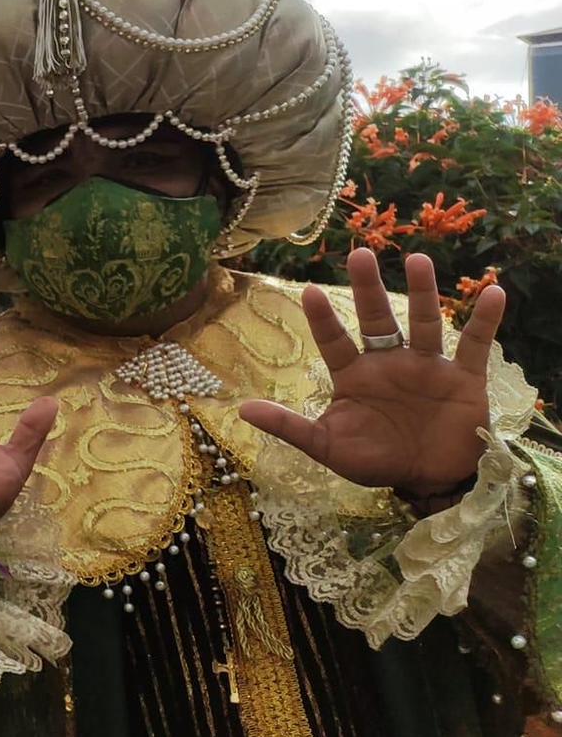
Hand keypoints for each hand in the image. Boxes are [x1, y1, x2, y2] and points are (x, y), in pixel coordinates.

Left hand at [240, 248, 504, 500]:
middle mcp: (389, 362)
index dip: (323, 319)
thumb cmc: (375, 461)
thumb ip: (290, 427)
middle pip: (378, 319)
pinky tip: (494, 292)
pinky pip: (475, 345)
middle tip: (359, 254)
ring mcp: (428, 367)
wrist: (429, 482)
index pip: (334, 341)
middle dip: (368, 289)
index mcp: (354, 375)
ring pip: (426, 322)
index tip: (307, 291)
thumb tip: (242, 410)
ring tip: (418, 260)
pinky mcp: (464, 379)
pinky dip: (485, 320)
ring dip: (423, 292)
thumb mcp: (327, 447)